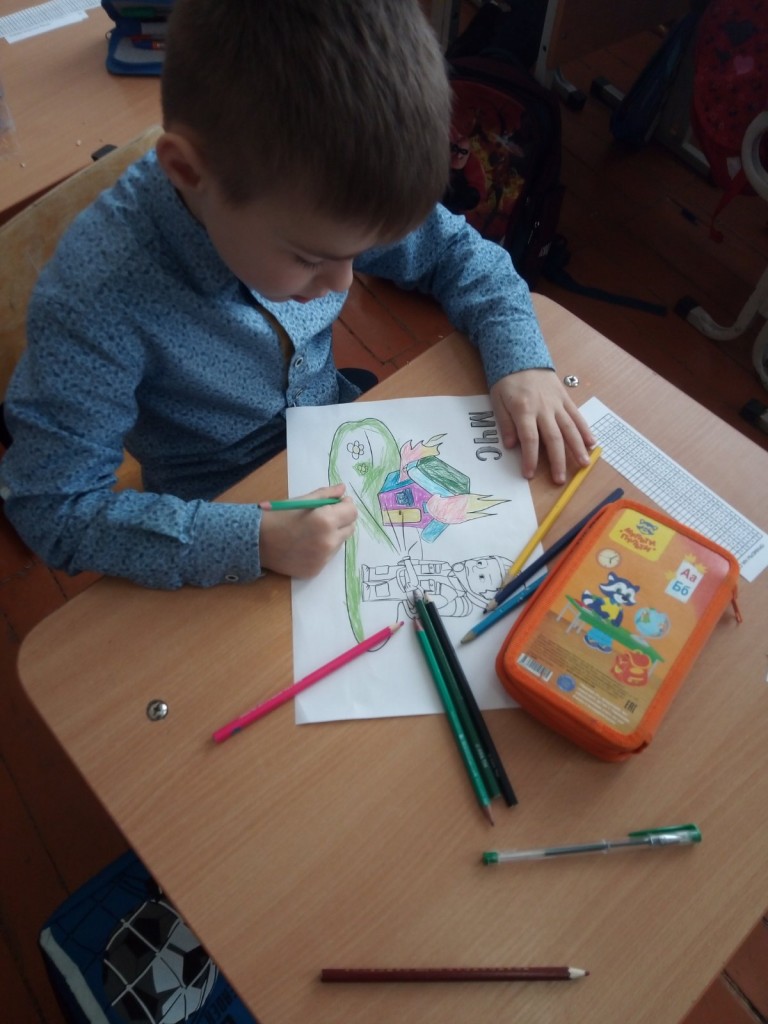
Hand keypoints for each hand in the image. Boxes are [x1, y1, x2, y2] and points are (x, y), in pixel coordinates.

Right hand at [259, 483, 356, 577]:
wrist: (255, 542)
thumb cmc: (277, 517)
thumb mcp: (301, 500)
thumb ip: (326, 495)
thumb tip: (343, 490)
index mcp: (325, 520)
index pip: (352, 512)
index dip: (346, 505)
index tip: (338, 503)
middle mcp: (328, 542)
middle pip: (350, 528)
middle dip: (342, 520)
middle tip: (326, 517)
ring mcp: (322, 559)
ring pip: (339, 543)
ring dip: (333, 535)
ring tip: (312, 532)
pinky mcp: (316, 570)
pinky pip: (328, 557)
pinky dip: (322, 550)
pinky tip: (306, 545)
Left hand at [490, 369, 595, 483]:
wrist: (522, 356)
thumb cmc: (507, 381)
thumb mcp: (497, 401)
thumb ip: (505, 423)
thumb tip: (511, 446)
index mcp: (524, 410)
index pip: (530, 439)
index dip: (530, 459)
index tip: (529, 475)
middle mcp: (544, 408)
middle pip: (554, 438)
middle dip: (557, 460)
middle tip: (560, 479)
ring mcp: (557, 403)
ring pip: (570, 428)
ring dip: (577, 448)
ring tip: (584, 465)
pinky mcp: (566, 399)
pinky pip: (577, 416)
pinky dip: (585, 430)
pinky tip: (591, 443)